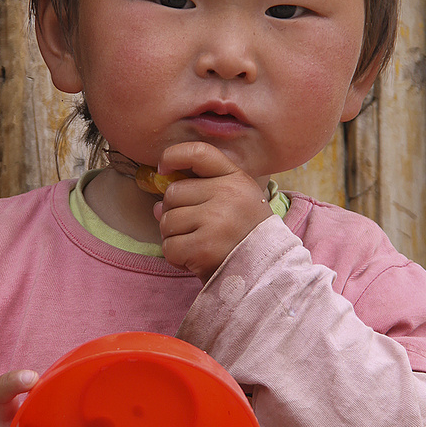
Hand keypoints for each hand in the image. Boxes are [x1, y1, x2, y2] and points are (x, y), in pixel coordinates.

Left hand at [154, 142, 273, 283]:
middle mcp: (228, 195)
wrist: (268, 273)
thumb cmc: (245, 238)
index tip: (163, 168)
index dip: (173, 155)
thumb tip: (158, 206)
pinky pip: (169, 246)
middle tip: (192, 230)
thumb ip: (200, 195)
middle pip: (173, 192)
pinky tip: (194, 260)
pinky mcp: (204, 247)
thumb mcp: (236, 204)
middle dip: (174, 214)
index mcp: (237, 179)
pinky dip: (176, 257)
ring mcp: (216, 220)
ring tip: (196, 246)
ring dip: (173, 237)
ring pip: (167, 220)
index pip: (199, 153)